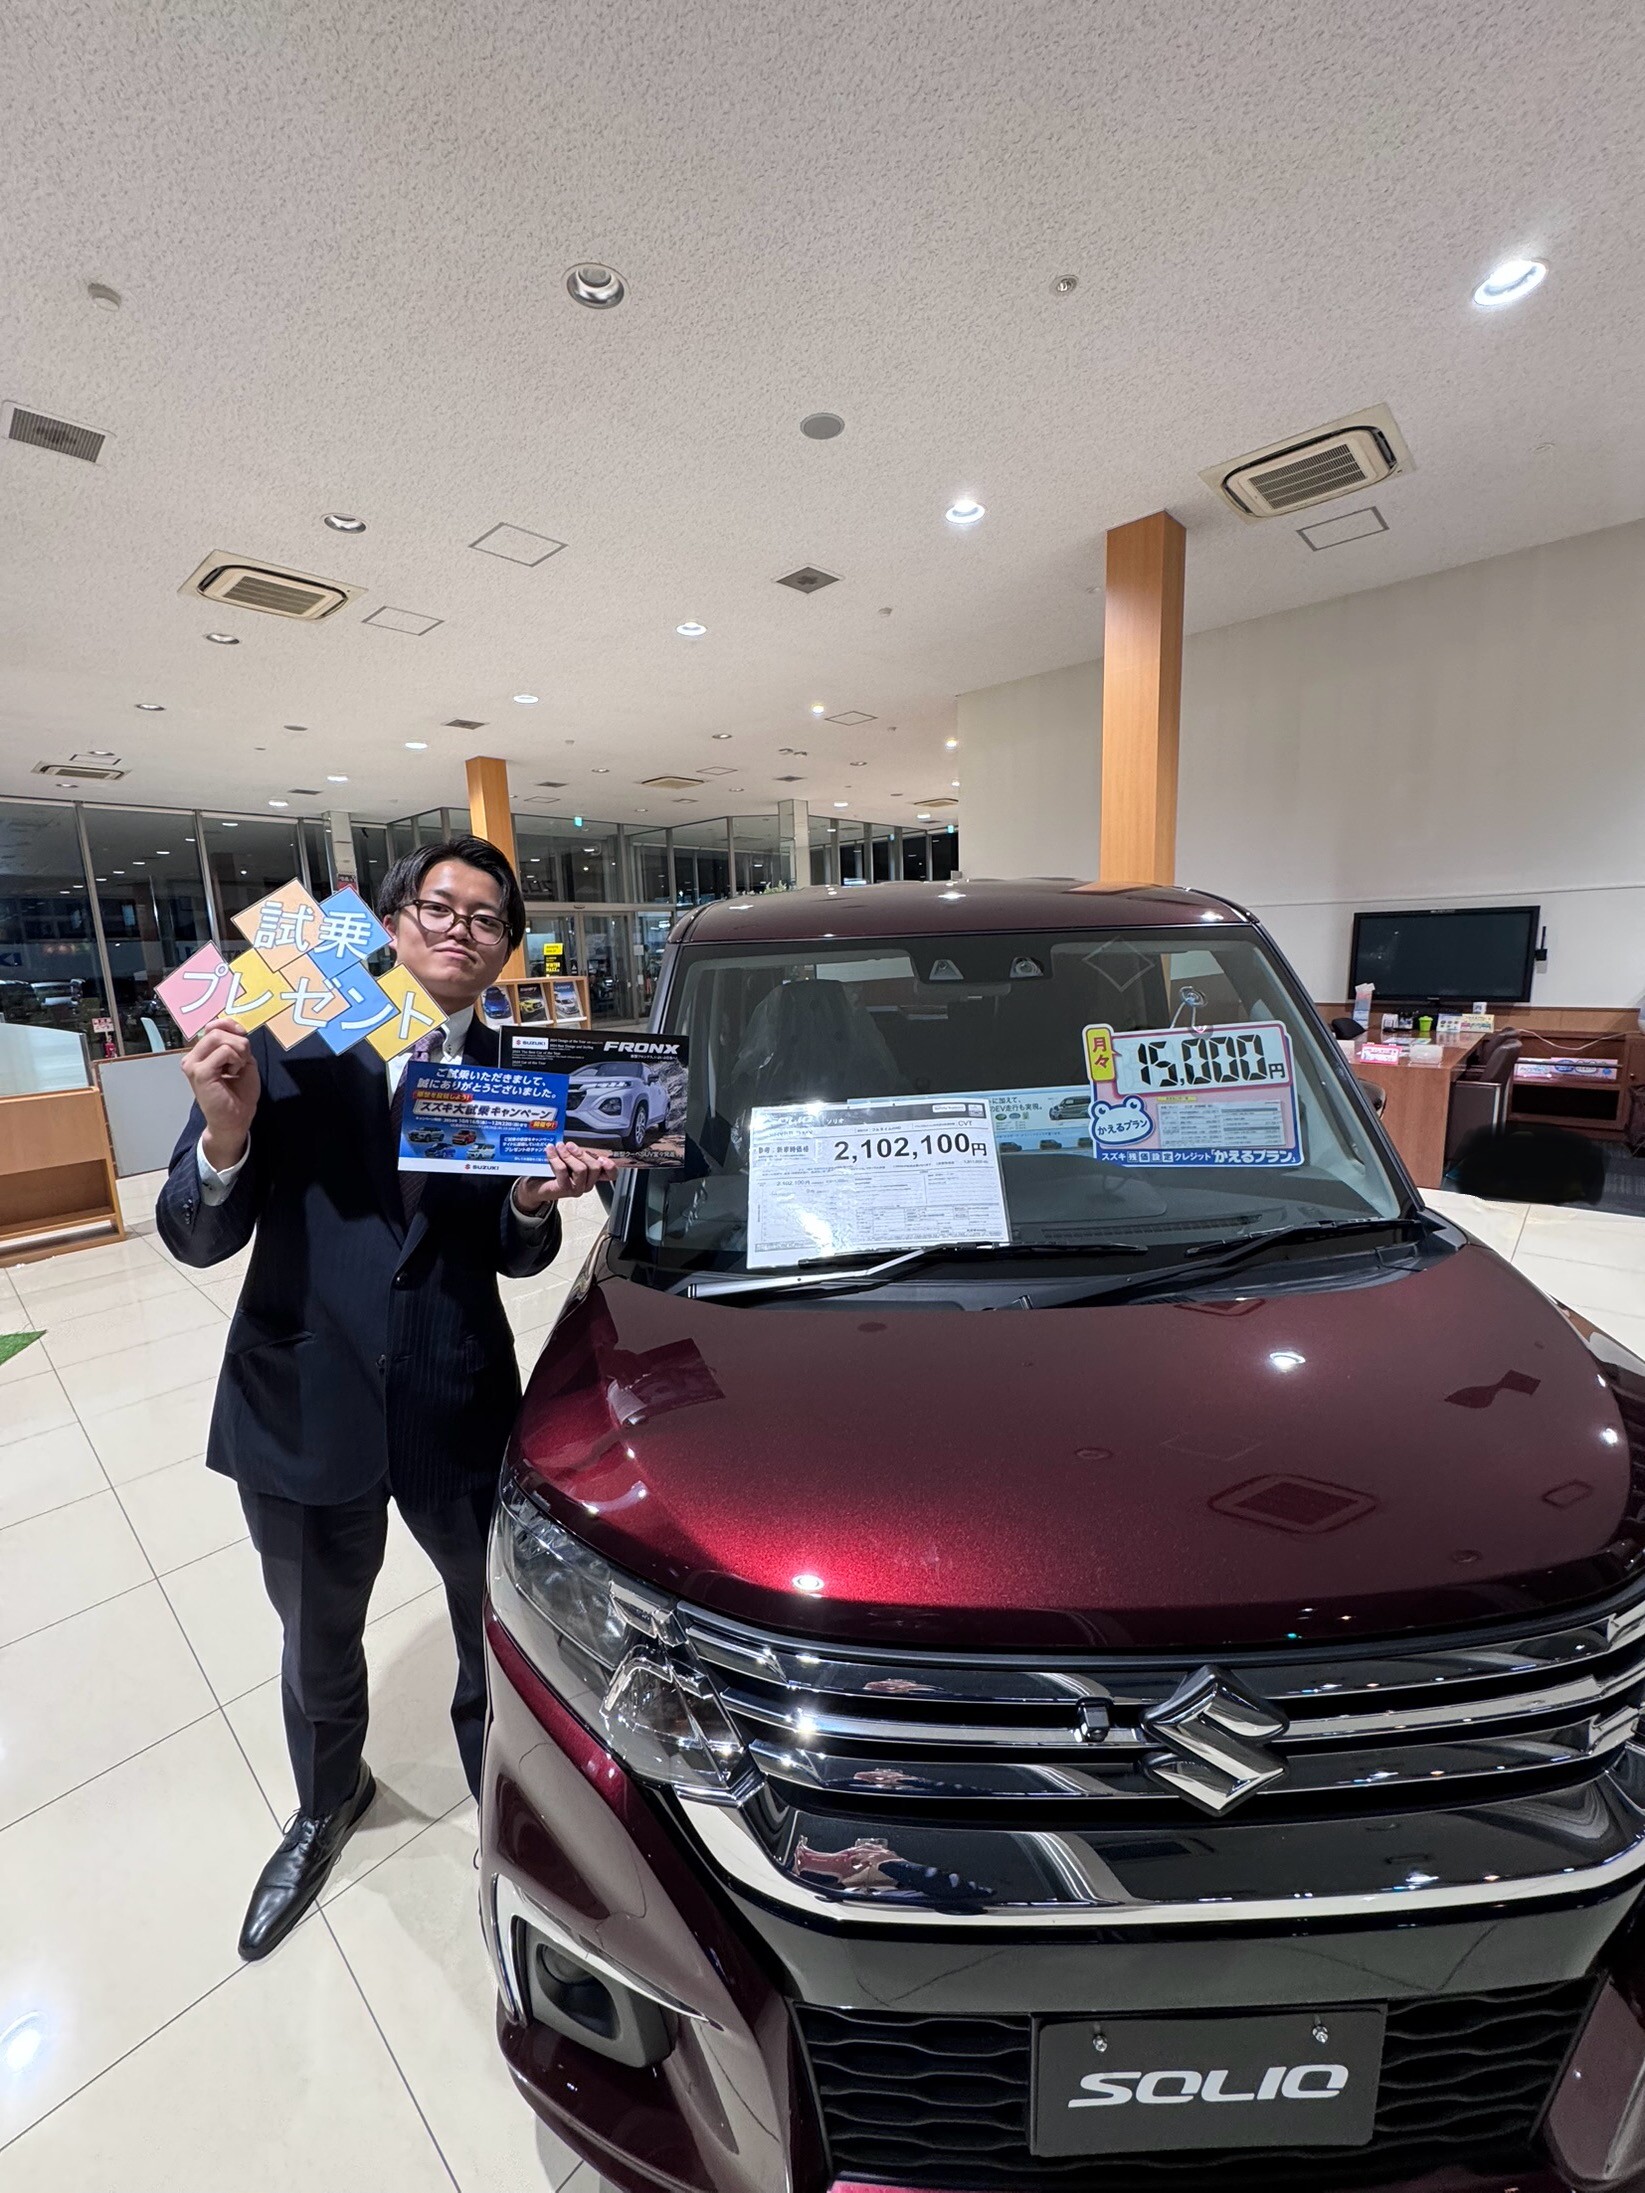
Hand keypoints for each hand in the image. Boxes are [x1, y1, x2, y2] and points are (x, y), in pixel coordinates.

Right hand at [182, 1018, 259, 1172]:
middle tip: (243, 1061)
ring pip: (219, 1037)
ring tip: (237, 1068)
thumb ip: (236, 1043)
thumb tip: (233, 1027)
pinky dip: (236, 1059)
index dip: (230, 1025)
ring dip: (238, 1051)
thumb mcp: (242, 1060)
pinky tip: (233, 1073)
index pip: (212, 1026)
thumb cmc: (239, 1093)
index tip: (242, 1035)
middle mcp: (192, 1057)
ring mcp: (193, 1064)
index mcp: (201, 1053)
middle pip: (216, 1030)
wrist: (236, 1118)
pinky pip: (224, 1051)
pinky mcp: (200, 1072)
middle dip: (239, 1042)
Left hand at [512, 1141, 618, 1212]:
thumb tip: (574, 1143)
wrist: (535, 1186)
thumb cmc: (552, 1173)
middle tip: (569, 1145)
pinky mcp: (564, 1190)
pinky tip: (550, 1151)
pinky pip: (563, 1170)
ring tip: (558, 1147)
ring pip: (581, 1169)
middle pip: (595, 1167)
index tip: (602, 1158)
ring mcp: (576, 1189)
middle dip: (581, 1153)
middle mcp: (586, 1184)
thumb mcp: (568, 1161)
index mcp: (591, 1176)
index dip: (611, 1167)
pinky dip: (555, 1158)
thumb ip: (576, 1154)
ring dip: (568, 1155)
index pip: (610, 1175)